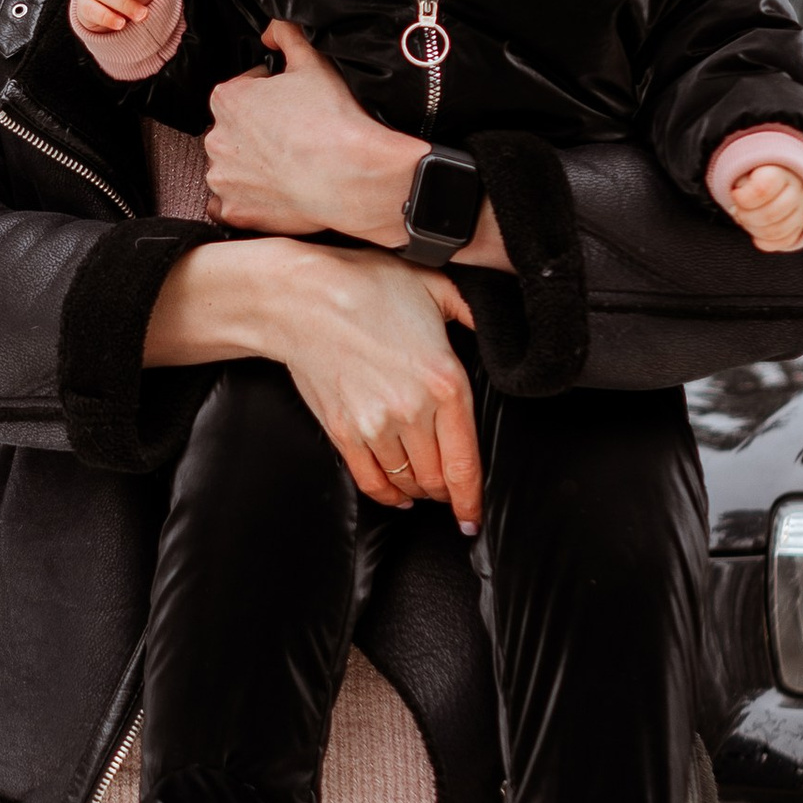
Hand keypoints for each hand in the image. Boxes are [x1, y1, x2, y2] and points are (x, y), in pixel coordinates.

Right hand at [145, 237, 483, 525]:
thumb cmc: (367, 285)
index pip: (465, 462)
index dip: (472, 499)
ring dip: (418, 489)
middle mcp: (413, 411)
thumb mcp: (437, 287)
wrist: (303, 296)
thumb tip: (499, 329)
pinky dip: (387, 494)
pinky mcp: (343, 431)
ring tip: (424, 486)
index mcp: (446, 382)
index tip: (473, 517)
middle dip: (446, 492)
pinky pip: (370, 480)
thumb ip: (473, 314)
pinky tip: (397, 494)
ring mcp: (375, 425)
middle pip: (437, 478)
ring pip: (406, 481)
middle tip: (451, 493)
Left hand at [203, 21, 418, 241]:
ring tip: (287, 166)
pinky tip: (270, 193)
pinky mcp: (234, 211)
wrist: (351, 176)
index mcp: (229, 99)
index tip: (289, 104)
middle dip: (257, 131)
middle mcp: (217, 138)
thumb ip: (287, 34)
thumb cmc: (333, 121)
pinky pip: (227, 205)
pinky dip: (244, 200)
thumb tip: (272, 31)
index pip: (243, 89)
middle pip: (234, 130)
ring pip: (230, 167)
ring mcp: (224, 178)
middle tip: (292, 136)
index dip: (269, 94)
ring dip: (250, 166)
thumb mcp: (313, 61)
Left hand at [724, 159, 802, 253]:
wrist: (779, 174)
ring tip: (745, 220)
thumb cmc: (757, 173)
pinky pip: (785, 241)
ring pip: (777, 231)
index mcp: (781, 171)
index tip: (735, 194)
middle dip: (746, 217)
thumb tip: (736, 210)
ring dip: (754, 230)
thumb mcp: (745, 170)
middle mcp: (797, 190)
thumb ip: (740, 186)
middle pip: (770, 214)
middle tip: (737, 210)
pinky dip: (765, 242)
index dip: (743, 198)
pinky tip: (756, 234)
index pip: (762, 190)